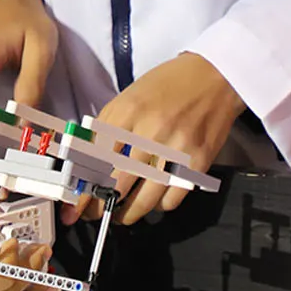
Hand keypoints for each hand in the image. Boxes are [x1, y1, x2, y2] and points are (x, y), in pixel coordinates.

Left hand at [72, 53, 241, 226]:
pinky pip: (172, 199)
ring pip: (144, 200)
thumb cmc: (167, 86)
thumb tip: (86, 163)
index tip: (77, 204)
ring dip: (127, 214)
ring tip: (120, 215)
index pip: (95, 161)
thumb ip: (106, 128)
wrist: (213, 75)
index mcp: (126, 112)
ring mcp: (175, 149)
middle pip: (116, 184)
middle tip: (95, 214)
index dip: (83, 188)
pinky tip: (153, 200)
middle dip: (101, 206)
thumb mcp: (128, 98)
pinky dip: (159, 206)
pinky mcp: (198, 161)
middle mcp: (149, 132)